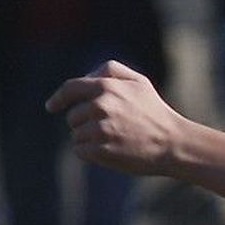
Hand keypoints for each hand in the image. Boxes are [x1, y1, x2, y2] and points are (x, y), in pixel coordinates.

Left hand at [46, 60, 185, 175]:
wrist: (174, 143)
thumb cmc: (156, 112)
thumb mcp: (140, 83)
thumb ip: (112, 71)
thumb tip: (85, 77)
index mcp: (107, 86)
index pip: (70, 88)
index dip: (58, 98)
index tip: (51, 107)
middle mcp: (101, 105)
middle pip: (72, 116)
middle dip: (85, 122)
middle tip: (112, 128)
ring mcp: (100, 128)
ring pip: (76, 134)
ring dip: (89, 139)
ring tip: (115, 139)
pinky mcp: (100, 149)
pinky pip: (80, 150)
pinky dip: (90, 153)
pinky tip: (112, 150)